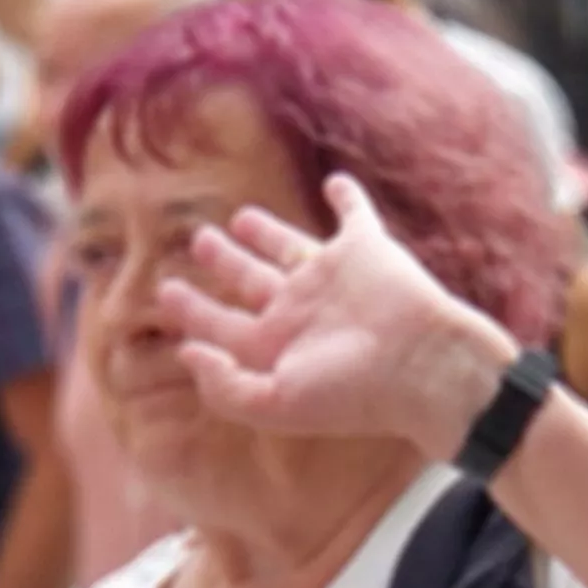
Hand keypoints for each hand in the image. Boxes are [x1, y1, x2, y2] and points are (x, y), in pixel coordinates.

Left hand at [155, 175, 523, 459]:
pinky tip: (336, 183)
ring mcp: (331, 277)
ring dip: (265, 231)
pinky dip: (347, 197)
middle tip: (197, 241)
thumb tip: (187, 354)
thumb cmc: (352, 392)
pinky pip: (354, 215)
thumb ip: (225, 387)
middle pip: (249, 280)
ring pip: (289, 246)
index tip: (166, 293)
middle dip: (222, 261)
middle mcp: (299, 309)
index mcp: (276, 345)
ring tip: (239, 219)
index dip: (192, 310)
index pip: (222, 324)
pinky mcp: (366, 250)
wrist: (422, 365)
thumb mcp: (276, 403)